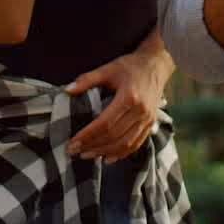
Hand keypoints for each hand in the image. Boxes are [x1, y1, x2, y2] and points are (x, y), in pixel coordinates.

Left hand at [64, 46, 173, 160]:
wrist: (156, 65)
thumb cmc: (130, 66)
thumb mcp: (108, 68)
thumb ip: (87, 79)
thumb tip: (67, 90)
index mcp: (129, 97)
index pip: (105, 123)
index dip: (88, 135)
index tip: (73, 142)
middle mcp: (140, 111)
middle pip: (114, 136)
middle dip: (93, 146)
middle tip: (75, 151)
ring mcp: (147, 119)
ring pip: (125, 143)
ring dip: (105, 152)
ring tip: (87, 155)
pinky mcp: (150, 124)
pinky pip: (136, 144)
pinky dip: (121, 153)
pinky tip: (107, 158)